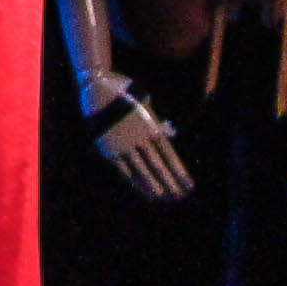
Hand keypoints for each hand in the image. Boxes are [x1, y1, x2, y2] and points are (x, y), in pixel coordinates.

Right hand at [77, 67, 194, 200]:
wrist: (96, 86)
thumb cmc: (124, 91)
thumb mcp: (146, 101)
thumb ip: (158, 121)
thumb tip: (171, 135)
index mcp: (151, 127)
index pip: (170, 156)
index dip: (180, 172)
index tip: (189, 185)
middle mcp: (139, 139)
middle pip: (158, 166)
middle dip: (171, 183)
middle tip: (180, 197)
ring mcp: (123, 146)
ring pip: (142, 172)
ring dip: (154, 186)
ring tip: (164, 198)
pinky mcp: (109, 150)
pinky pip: (125, 171)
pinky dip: (135, 182)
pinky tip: (143, 191)